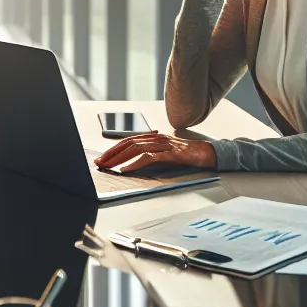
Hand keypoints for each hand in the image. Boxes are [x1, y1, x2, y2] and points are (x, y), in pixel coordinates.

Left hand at [92, 130, 214, 172]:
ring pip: (136, 148)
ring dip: (120, 158)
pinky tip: (126, 169)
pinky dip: (135, 163)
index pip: (129, 140)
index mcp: (154, 136)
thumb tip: (132, 161)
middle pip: (129, 143)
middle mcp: (157, 138)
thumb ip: (151, 152)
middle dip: (112, 153)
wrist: (207, 153)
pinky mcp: (170, 154)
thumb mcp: (165, 151)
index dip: (114, 148)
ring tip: (109, 165)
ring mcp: (164, 145)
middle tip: (100, 162)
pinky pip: (149, 157)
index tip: (102, 157)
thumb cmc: (187, 154)